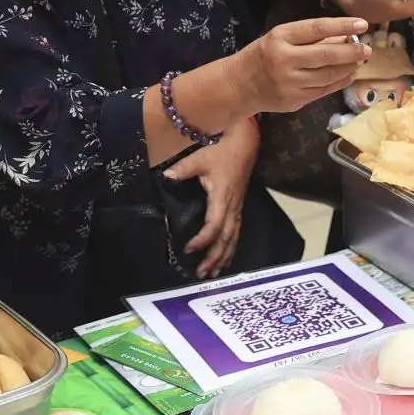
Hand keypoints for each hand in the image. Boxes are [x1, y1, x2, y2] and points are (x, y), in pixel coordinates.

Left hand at [163, 120, 257, 277]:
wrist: (246, 141)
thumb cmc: (223, 148)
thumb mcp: (201, 157)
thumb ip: (183, 169)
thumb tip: (166, 177)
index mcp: (223, 196)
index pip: (214, 224)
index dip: (203, 239)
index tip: (188, 248)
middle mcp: (233, 205)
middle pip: (226, 237)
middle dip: (215, 257)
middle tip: (201, 273)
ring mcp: (238, 206)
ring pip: (233, 237)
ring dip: (224, 256)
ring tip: (214, 273)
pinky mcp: (238, 205)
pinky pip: (236, 231)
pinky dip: (230, 246)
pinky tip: (225, 257)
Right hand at [235, 16, 372, 112]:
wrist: (239, 85)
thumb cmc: (264, 55)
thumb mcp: (281, 38)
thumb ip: (311, 37)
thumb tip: (346, 36)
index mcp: (280, 38)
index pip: (316, 28)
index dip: (342, 26)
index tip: (362, 24)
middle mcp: (284, 60)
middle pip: (326, 55)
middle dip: (352, 51)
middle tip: (368, 48)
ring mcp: (289, 83)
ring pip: (328, 75)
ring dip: (349, 67)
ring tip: (360, 60)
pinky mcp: (294, 101)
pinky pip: (324, 91)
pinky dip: (340, 82)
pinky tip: (349, 74)